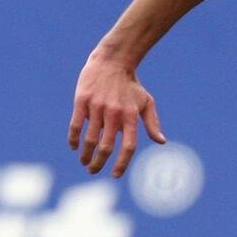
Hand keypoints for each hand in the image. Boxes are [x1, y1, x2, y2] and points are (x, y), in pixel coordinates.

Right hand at [68, 51, 164, 177]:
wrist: (113, 61)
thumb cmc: (131, 85)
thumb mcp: (146, 102)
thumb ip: (152, 123)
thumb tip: (161, 141)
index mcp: (131, 116)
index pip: (128, 146)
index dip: (122, 163)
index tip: (115, 175)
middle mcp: (114, 114)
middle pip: (106, 146)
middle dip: (99, 163)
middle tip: (93, 171)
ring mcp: (97, 107)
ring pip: (90, 138)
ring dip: (86, 154)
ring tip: (84, 162)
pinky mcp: (82, 101)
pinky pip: (76, 125)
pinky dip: (74, 139)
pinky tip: (74, 147)